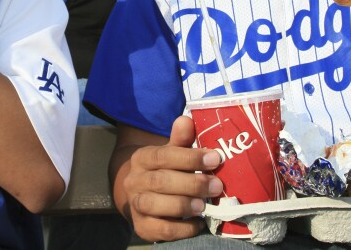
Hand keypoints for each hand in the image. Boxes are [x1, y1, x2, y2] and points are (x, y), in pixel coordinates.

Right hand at [123, 116, 222, 241]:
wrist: (141, 194)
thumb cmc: (165, 170)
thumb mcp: (171, 153)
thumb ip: (181, 140)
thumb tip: (187, 120)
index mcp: (143, 158)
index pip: (163, 156)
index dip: (189, 157)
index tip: (215, 158)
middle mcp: (135, 181)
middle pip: (160, 181)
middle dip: (191, 184)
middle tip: (216, 186)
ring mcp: (136, 205)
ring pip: (155, 205)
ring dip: (183, 205)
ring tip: (203, 205)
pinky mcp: (142, 227)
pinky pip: (160, 230)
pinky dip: (182, 229)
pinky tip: (199, 223)